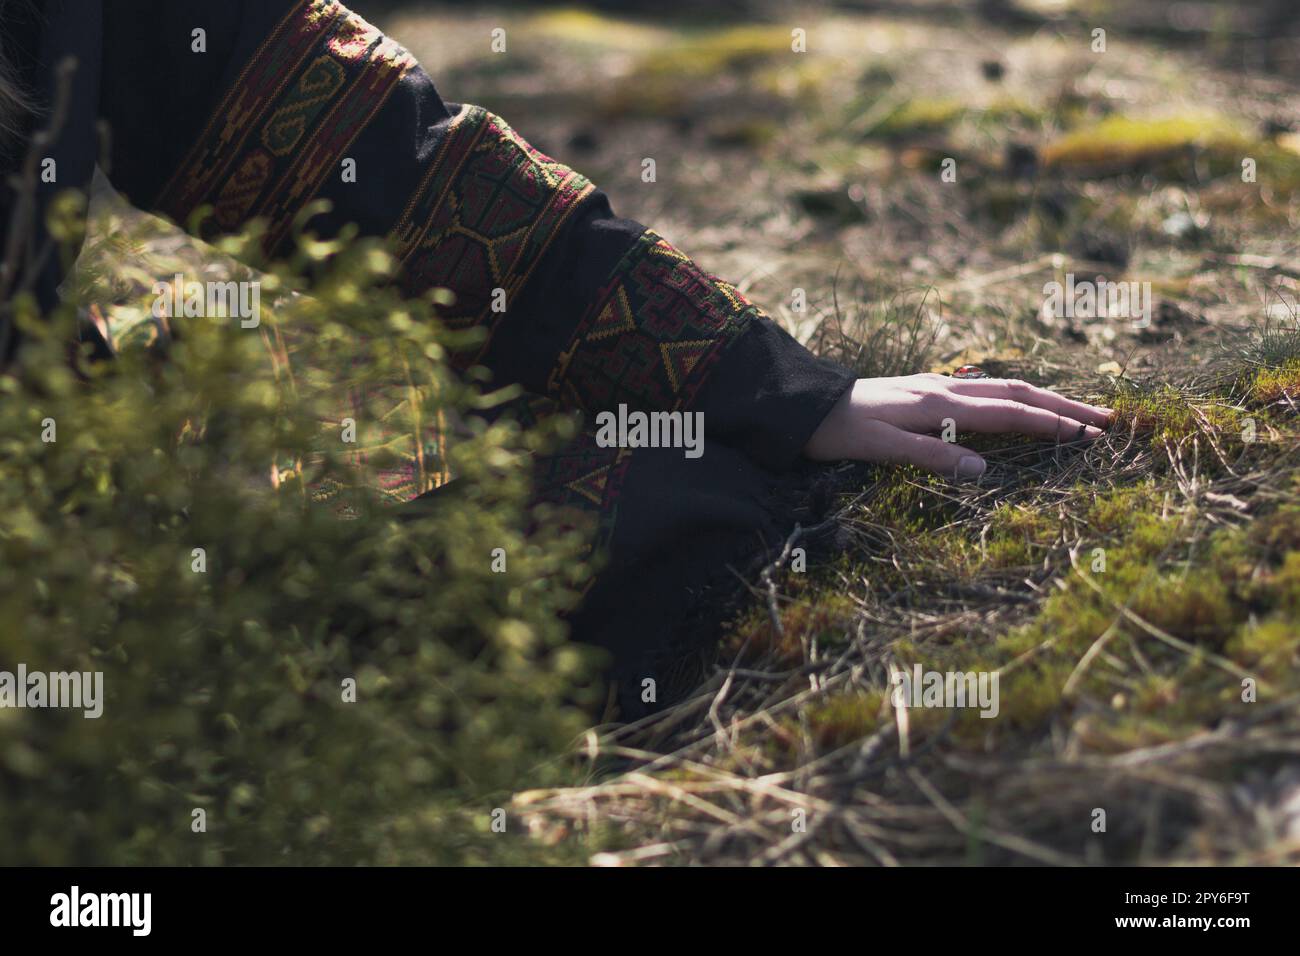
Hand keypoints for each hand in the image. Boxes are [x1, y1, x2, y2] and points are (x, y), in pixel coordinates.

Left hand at [803, 373, 1112, 477]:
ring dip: (1044, 398)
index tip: (1091, 435)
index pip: (1010, 413)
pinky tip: (1020, 404)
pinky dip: (1016, 397)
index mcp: (939, 404)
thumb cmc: (838, 431)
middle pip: (1018, 393)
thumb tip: (985, 471)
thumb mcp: (880, 449)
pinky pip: (985, 391)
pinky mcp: (925, 391)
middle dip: (1064, 405)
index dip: (1052, 424)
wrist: (803, 404)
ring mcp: (936, 387)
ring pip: (1003, 388)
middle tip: (1107, 419)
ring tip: (1077, 410)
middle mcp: (944, 389)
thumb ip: (931, 458)